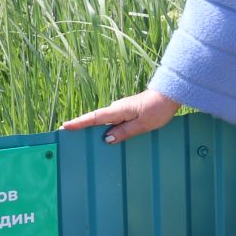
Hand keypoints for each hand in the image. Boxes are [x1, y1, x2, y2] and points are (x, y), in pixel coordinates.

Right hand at [61, 89, 181, 144]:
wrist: (170, 95)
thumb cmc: (158, 109)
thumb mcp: (143, 124)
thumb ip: (125, 132)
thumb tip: (107, 139)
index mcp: (119, 111)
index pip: (95, 118)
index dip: (79, 123)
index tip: (65, 127)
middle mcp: (117, 108)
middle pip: (95, 119)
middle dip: (81, 125)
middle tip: (66, 134)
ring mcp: (121, 109)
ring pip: (103, 120)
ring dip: (92, 127)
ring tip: (80, 138)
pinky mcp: (127, 111)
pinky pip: (112, 121)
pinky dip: (104, 127)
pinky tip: (103, 136)